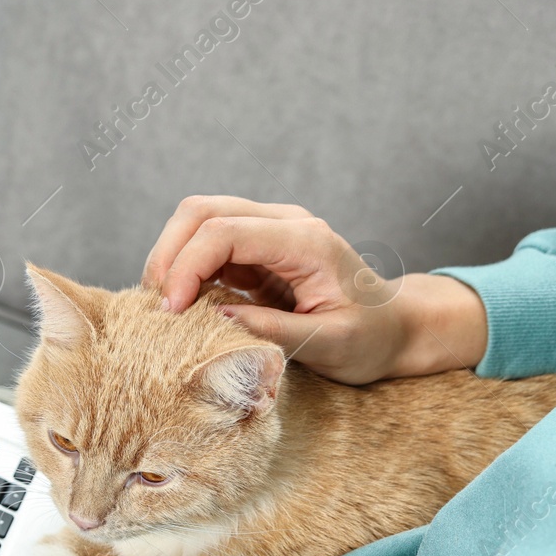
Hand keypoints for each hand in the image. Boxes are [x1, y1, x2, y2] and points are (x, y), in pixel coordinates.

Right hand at [142, 195, 486, 383]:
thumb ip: (274, 331)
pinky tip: (185, 303)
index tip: (171, 312)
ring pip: (196, 220)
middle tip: (159, 307)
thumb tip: (214, 318)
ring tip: (168, 305)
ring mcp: (269, 230)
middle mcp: (284, 223)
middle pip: (200, 211)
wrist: (395, 328)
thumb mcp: (330, 344)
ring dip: (171, 259)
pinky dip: (184, 269)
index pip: (224, 231)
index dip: (186, 267)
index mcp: (305, 241)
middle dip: (167, 255)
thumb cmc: (370, 338)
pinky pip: (206, 243)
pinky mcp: (256, 247)